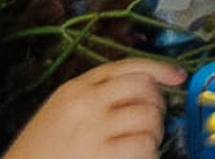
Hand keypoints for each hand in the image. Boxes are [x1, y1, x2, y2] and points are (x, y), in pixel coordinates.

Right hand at [3, 60, 182, 158]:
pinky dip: (149, 153)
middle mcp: (86, 103)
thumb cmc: (37, 153)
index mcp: (75, 88)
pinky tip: (140, 157)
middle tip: (154, 122)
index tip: (177, 75)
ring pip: (147, 118)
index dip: (158, 68)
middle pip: (142, 88)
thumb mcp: (58, 113)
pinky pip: (142, 147)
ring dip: (154, 133)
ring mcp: (93, 129)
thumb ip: (90, 98)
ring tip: (144, 145)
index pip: (127, 66)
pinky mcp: (100, 156)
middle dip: (157, 104)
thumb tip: (136, 95)